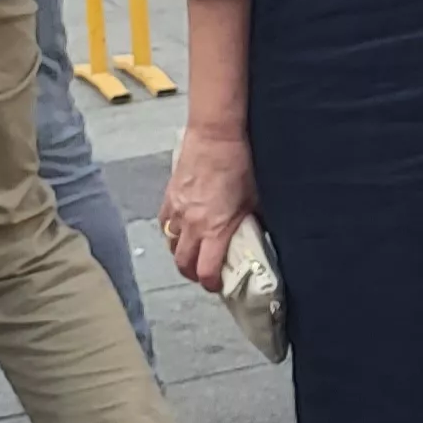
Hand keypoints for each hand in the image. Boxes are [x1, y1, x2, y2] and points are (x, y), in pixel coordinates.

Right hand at [159, 123, 257, 292]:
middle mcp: (191, 226)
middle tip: (204, 274)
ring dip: (181, 255)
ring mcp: (176, 212)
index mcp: (215, 230)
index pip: (205, 270)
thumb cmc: (240, 165)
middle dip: (192, 274)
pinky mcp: (168, 198)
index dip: (211, 283)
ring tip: (193, 254)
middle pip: (183, 264)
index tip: (218, 285)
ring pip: (171, 246)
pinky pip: (164, 225)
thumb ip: (253, 221)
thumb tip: (258, 233)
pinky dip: (171, 234)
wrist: (216, 137)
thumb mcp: (255, 198)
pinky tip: (180, 231)